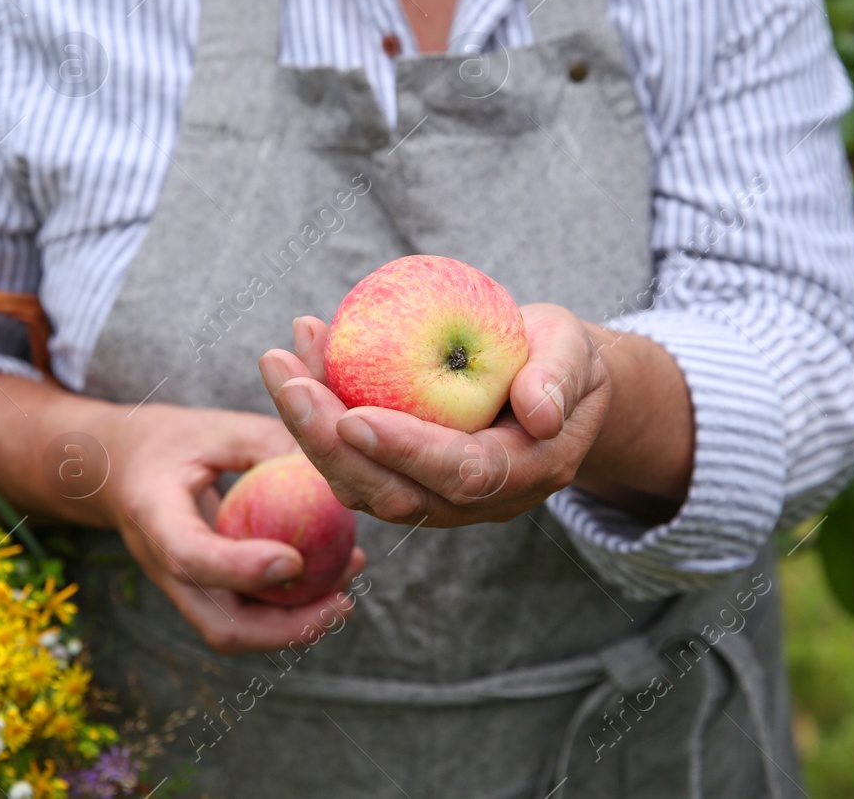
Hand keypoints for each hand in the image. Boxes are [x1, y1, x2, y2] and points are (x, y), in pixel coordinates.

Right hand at [95, 402, 366, 654]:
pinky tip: (331, 581)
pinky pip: (246, 618)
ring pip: (237, 632)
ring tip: (346, 591)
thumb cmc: (171, 441)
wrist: (117, 470)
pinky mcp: (202, 594)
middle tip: (343, 602)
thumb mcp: (215, 427)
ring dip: (296, 626)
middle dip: (285, 629)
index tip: (296, 559)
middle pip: (219, 625)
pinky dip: (289, 612)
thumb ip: (267, 444)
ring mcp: (182, 589)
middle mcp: (163, 566)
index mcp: (153, 513)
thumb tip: (332, 472)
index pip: (189, 556)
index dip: (241, 568)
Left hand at [258, 304, 614, 526]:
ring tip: (279, 363)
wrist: (547, 384)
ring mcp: (432, 498)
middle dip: (331, 443)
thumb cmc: (561, 358)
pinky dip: (316, 414)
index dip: (407, 451)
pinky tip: (296, 358)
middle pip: (393, 492)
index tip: (354, 417)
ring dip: (309, 428)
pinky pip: (349, 459)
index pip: (461, 473)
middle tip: (289, 382)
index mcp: (524, 473)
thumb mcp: (575, 351)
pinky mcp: (399, 479)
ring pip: (359, 482)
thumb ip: (560, 377)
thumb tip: (540, 413)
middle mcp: (473, 501)